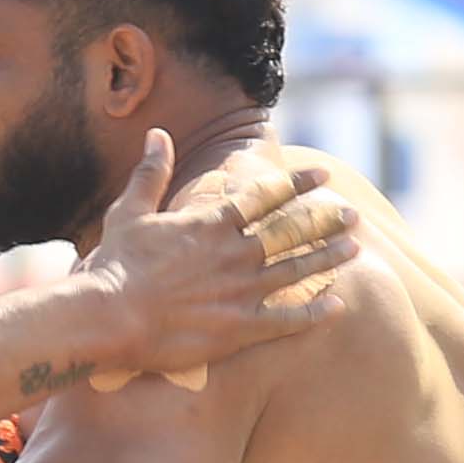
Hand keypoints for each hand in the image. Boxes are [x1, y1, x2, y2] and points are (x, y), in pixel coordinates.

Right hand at [77, 132, 361, 384]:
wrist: (109, 316)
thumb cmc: (114, 265)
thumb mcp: (129, 211)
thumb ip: (151, 173)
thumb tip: (157, 134)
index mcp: (212, 224)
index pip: (265, 197)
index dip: (297, 184)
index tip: (322, 175)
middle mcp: (235, 253)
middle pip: (291, 231)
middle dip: (325, 220)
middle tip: (351, 215)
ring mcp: (240, 291)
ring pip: (296, 270)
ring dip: (327, 258)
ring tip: (354, 249)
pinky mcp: (238, 328)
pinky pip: (286, 321)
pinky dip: (314, 314)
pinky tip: (337, 306)